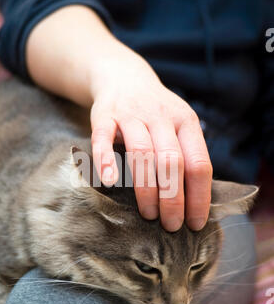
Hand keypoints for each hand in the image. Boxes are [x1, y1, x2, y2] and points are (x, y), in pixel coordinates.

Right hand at [90, 48, 212, 231]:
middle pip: (172, 162)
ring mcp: (131, 115)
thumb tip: (197, 203)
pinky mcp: (104, 116)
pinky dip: (106, 160)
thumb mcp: (179, 125)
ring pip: (142, 154)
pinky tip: (109, 182)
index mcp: (186, 122)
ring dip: (147, 190)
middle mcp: (161, 117)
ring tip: (149, 216)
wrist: (124, 76)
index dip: (199, 196)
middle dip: (173, 199)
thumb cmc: (156, 113)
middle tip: (171, 226)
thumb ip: (187, 154)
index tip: (196, 223)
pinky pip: (103, 139)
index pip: (199, 163)